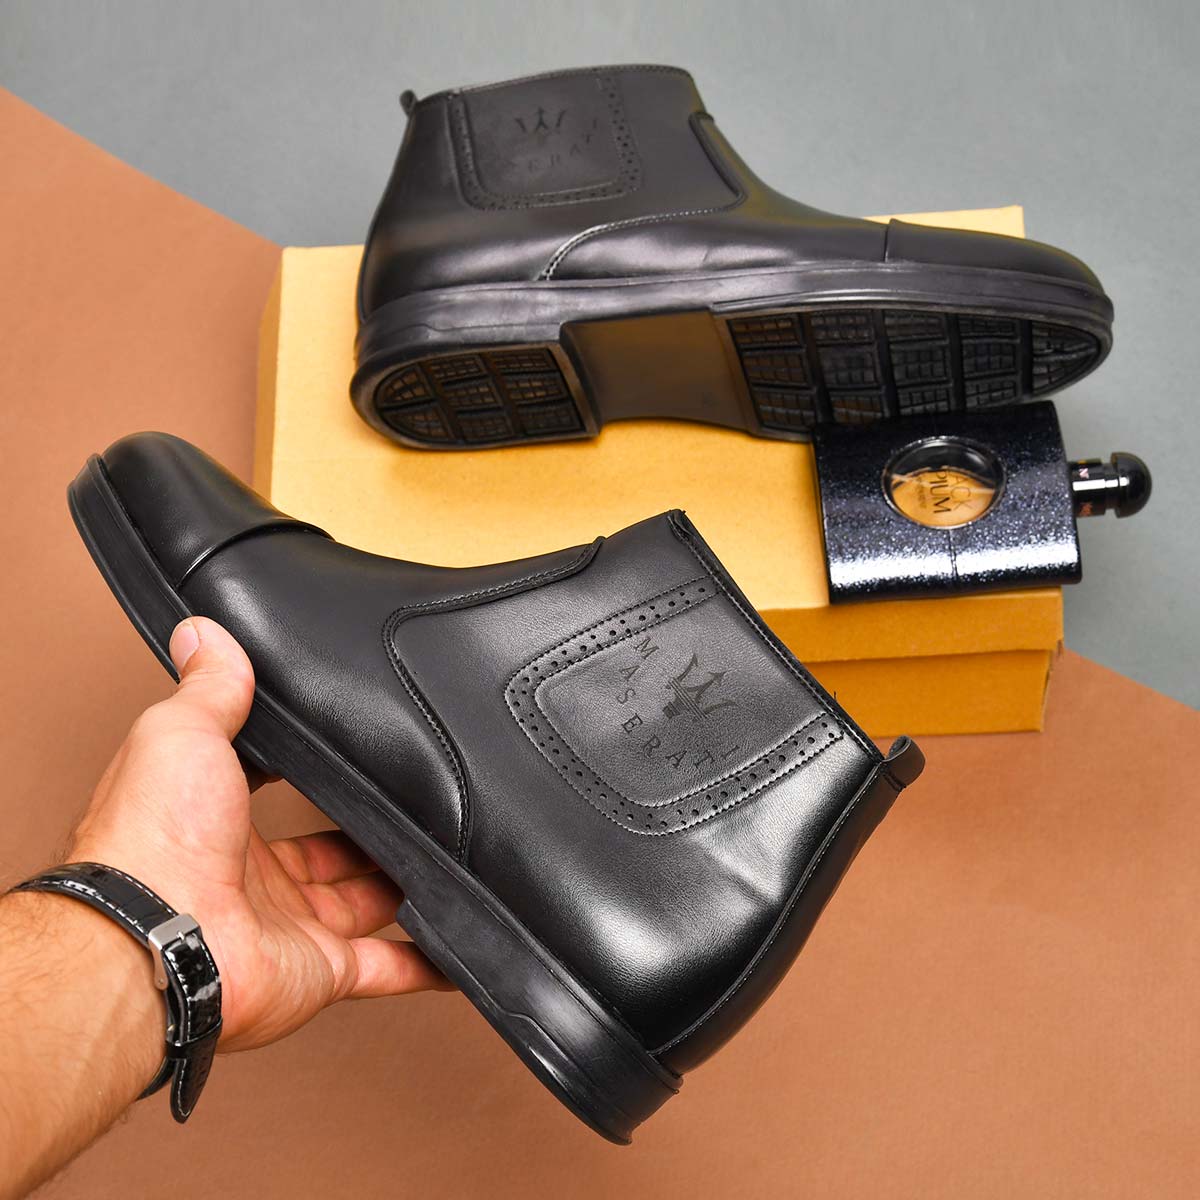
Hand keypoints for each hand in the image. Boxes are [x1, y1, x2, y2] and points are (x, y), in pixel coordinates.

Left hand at [69, 616, 449, 1051]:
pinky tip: (458, 949)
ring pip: (364, 902)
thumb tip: (203, 632)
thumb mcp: (182, 732)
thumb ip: (211, 688)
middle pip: (329, 849)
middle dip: (370, 829)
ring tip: (450, 854)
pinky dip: (427, 964)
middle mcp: (253, 877)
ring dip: (403, 884)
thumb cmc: (153, 836)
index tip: (348, 747)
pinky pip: (387, 967)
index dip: (310, 768)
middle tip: (416, 802)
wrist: (155, 938)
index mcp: (217, 818)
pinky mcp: (322, 970)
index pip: (275, 787)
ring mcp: (291, 927)